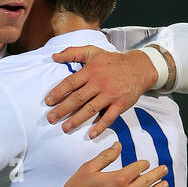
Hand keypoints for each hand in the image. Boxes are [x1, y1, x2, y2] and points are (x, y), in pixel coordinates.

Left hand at [45, 47, 169, 136]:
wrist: (139, 67)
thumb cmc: (113, 61)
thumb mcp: (93, 52)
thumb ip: (73, 53)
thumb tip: (54, 56)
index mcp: (91, 71)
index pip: (71, 82)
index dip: (58, 92)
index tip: (48, 102)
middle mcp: (99, 83)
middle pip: (77, 98)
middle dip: (62, 109)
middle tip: (51, 119)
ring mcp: (110, 94)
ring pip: (90, 109)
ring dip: (76, 120)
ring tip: (65, 128)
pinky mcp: (120, 104)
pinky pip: (109, 117)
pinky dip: (100, 126)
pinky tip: (91, 134)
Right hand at [53, 140, 167, 186]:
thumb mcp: (89, 168)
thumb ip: (106, 156)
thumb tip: (118, 146)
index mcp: (118, 178)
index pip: (137, 168)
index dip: (143, 164)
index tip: (145, 163)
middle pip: (146, 181)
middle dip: (157, 174)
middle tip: (164, 170)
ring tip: (165, 184)